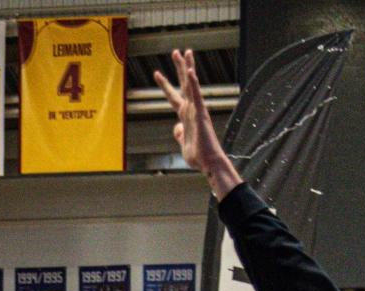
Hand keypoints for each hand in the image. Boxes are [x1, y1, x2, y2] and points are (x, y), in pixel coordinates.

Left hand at [153, 49, 240, 198]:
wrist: (208, 163)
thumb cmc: (198, 157)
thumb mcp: (183, 144)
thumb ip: (180, 134)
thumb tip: (177, 127)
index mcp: (185, 116)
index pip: (173, 97)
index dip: (165, 85)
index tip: (157, 73)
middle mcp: (191, 110)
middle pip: (184, 84)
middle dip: (180, 68)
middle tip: (176, 52)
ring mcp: (196, 110)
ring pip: (191, 85)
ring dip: (188, 68)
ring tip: (185, 52)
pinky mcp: (201, 114)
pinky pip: (197, 96)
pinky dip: (194, 84)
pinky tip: (191, 72)